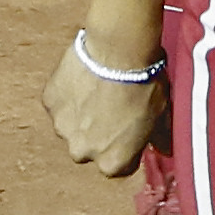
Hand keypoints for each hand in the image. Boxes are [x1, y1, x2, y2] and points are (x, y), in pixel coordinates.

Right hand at [44, 31, 165, 173]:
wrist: (118, 49)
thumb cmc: (144, 83)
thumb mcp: (161, 114)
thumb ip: (159, 138)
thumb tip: (165, 149)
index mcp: (112, 163)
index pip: (119, 166)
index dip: (126, 146)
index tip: (129, 128)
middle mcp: (83, 152)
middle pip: (90, 149)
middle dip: (98, 133)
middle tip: (111, 107)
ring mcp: (62, 128)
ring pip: (71, 127)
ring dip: (81, 115)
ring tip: (96, 89)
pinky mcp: (50, 103)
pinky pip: (58, 103)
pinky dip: (67, 95)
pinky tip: (83, 78)